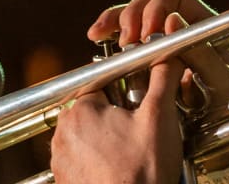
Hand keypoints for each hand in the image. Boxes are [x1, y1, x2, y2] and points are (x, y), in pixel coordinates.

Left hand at [50, 59, 184, 183]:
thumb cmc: (142, 172)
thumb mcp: (160, 119)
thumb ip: (162, 80)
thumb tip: (168, 56)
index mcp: (80, 110)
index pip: (102, 85)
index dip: (125, 94)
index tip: (139, 108)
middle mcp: (62, 133)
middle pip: (93, 112)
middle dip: (115, 119)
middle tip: (138, 135)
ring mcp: (60, 160)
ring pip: (88, 138)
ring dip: (106, 142)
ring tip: (131, 157)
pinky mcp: (64, 180)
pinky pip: (82, 162)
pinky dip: (98, 164)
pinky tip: (120, 171)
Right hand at [87, 0, 228, 119]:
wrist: (218, 130)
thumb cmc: (226, 105)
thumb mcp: (221, 81)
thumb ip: (201, 53)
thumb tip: (172, 20)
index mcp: (205, 23)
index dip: (157, 7)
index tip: (145, 34)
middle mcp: (182, 25)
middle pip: (150, 0)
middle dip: (132, 14)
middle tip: (126, 41)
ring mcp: (162, 37)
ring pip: (133, 13)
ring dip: (115, 19)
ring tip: (100, 35)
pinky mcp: (145, 52)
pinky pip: (124, 32)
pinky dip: (109, 31)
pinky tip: (96, 37)